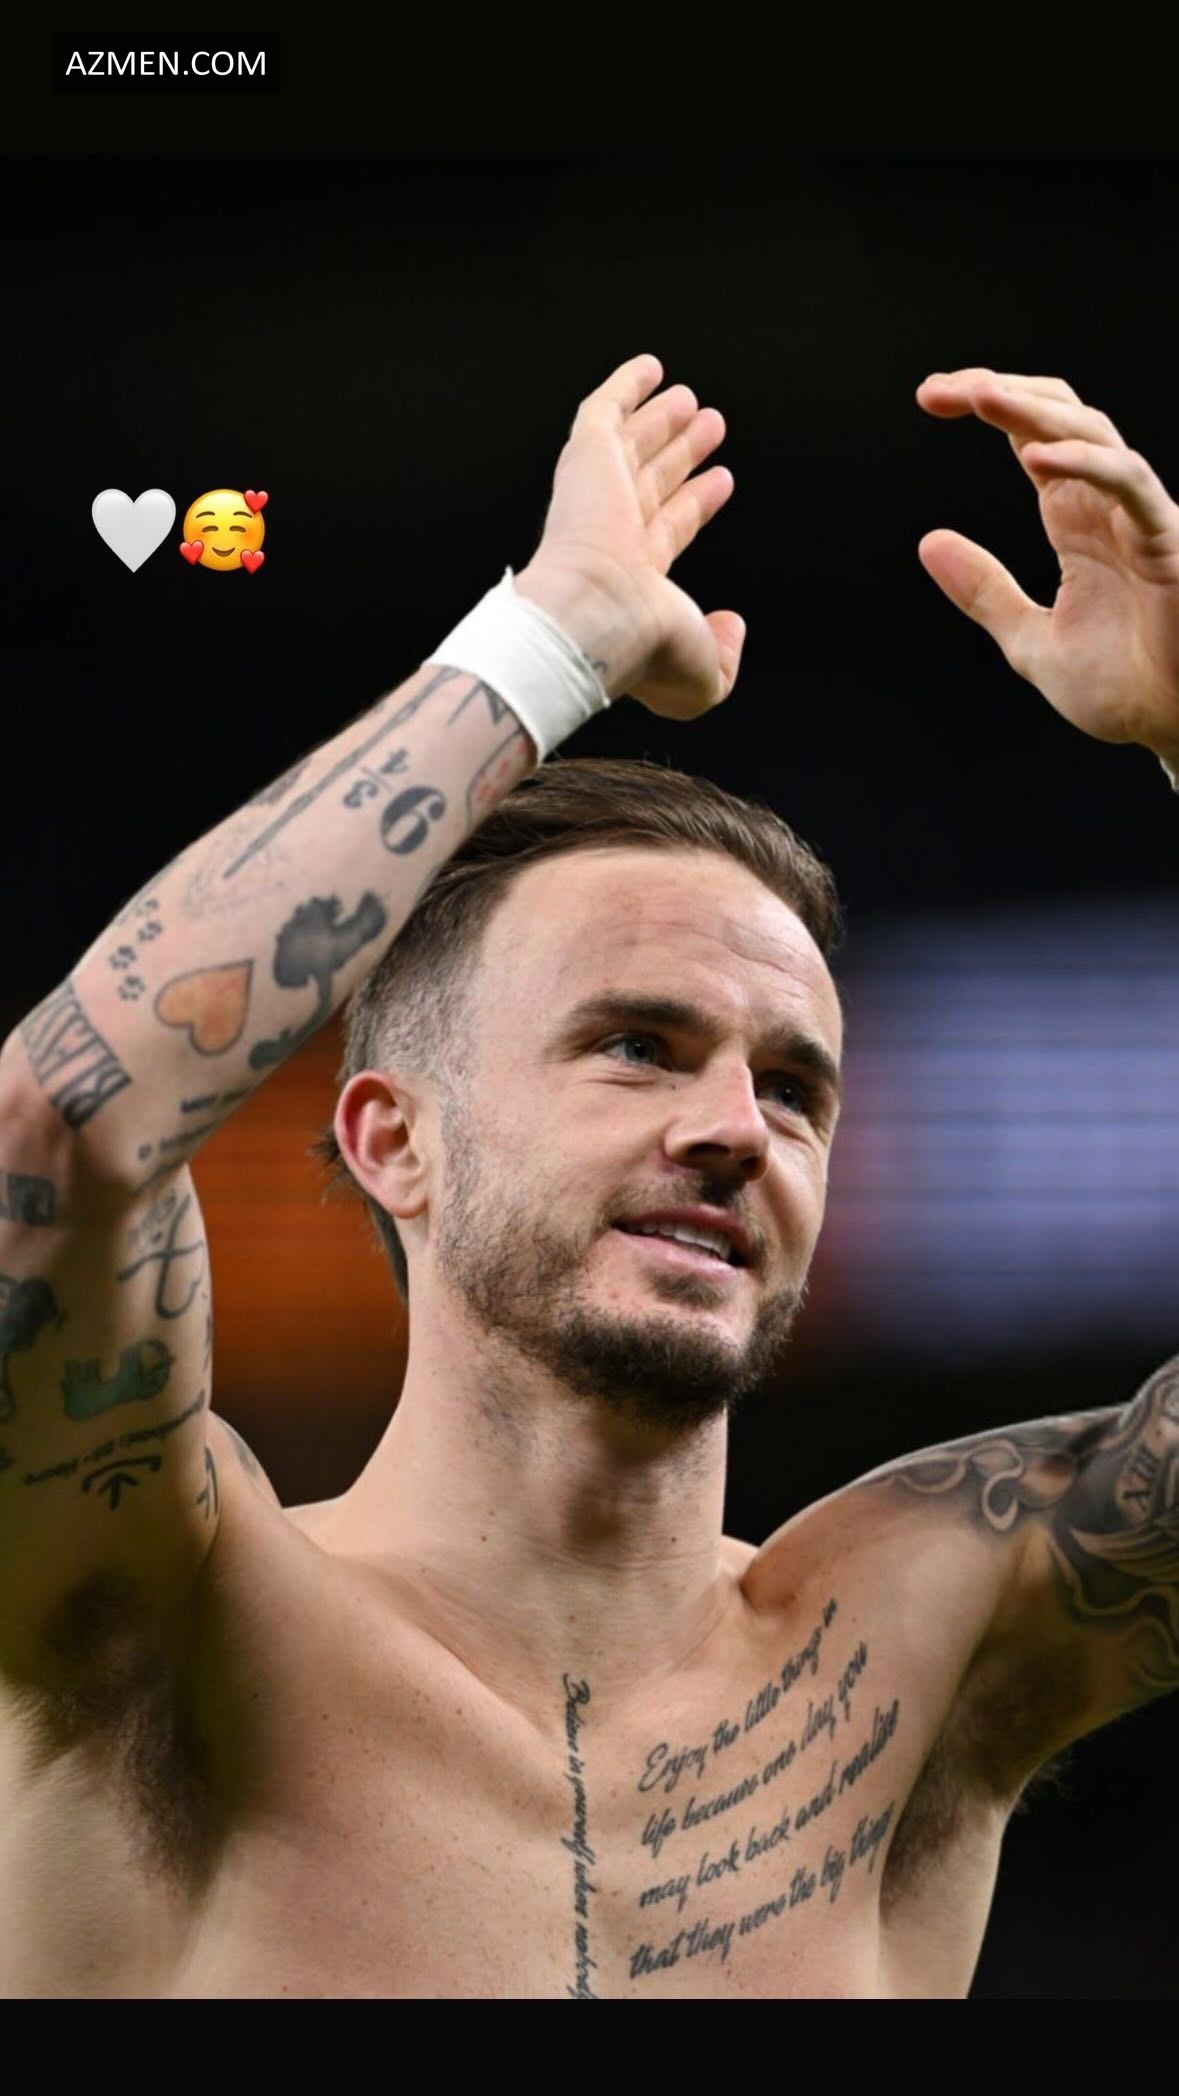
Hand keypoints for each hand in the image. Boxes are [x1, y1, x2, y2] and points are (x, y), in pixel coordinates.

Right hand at [516, 354, 744, 720]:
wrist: (596, 619)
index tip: (720, 481)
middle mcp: (613, 537)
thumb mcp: (702, 679)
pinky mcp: (586, 460)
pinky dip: (624, 386)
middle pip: (653, 482)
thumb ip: (724, 657)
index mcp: (634, 583)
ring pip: (634, 447)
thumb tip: (731, 624)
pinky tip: (649, 368)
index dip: (695, 504)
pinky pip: (603, 411)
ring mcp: (598, 496)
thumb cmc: (642, 652)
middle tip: (709, 426)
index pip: (669, 529)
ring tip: (693, 401)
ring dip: (662, 421)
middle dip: (680, 454)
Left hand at [916, 369, 1178, 767]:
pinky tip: (1036, 458)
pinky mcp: (1167, 540)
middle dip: (1000, 391)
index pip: (1033, 439)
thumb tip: (929, 542)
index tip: (931, 397)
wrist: (1177, 727)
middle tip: (939, 389)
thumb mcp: (1030, 641)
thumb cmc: (1125, 688)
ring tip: (980, 394)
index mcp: (1076, 523)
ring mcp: (1139, 518)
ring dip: (1035, 409)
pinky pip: (1130, 484)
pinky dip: (1086, 464)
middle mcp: (1108, 507)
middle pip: (1060, 416)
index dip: (990, 408)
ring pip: (1092, 433)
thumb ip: (984, 593)